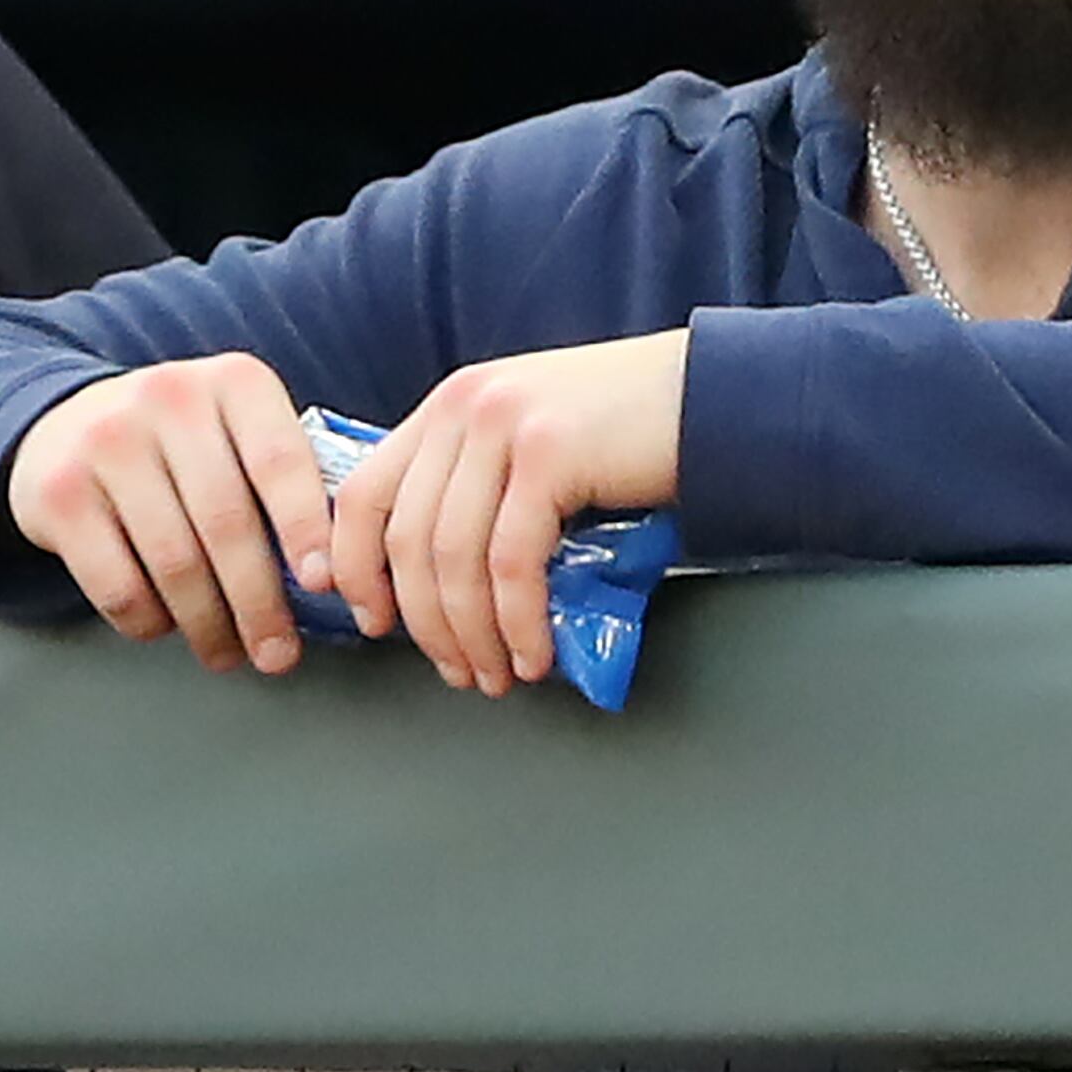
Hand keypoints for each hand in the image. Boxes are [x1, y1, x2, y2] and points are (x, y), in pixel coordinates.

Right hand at [3, 354, 336, 673]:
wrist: (65, 425)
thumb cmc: (181, 446)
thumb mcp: (237, 430)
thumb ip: (285, 480)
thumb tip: (335, 575)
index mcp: (234, 383)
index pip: (279, 460)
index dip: (305, 528)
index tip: (323, 585)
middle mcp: (168, 399)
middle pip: (226, 523)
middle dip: (259, 604)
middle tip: (279, 655)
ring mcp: (107, 442)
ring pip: (174, 562)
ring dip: (208, 625)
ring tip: (227, 653)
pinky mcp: (59, 494)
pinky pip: (117, 584)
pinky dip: (149, 621)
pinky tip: (165, 626)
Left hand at [330, 332, 687, 697]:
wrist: (719, 397)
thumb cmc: (632, 435)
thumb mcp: (531, 445)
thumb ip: (480, 487)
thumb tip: (440, 586)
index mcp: (449, 406)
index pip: (362, 492)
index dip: (353, 566)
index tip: (370, 621)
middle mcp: (464, 407)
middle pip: (405, 537)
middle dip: (423, 623)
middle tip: (454, 670)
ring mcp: (504, 425)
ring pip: (452, 558)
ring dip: (470, 634)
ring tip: (495, 674)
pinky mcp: (551, 454)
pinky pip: (511, 563)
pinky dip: (516, 622)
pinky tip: (532, 654)